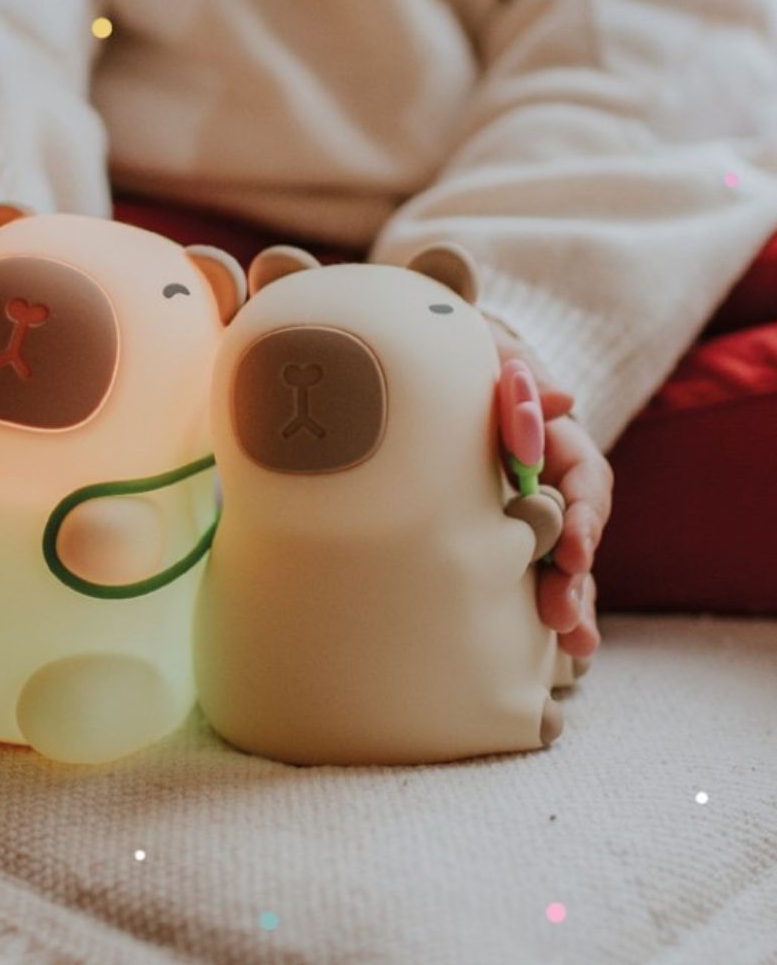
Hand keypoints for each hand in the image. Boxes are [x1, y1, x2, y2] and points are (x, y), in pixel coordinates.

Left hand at [485, 316, 610, 658]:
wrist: (423, 374)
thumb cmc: (461, 363)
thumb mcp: (487, 355)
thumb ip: (518, 375)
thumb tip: (560, 400)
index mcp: (552, 439)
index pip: (585, 477)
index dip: (586, 513)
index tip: (575, 546)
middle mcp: (546, 483)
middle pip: (576, 535)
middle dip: (576, 578)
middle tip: (563, 615)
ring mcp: (523, 514)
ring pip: (556, 564)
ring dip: (567, 604)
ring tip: (572, 647)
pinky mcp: (495, 537)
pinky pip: (519, 574)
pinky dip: (529, 611)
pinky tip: (542, 653)